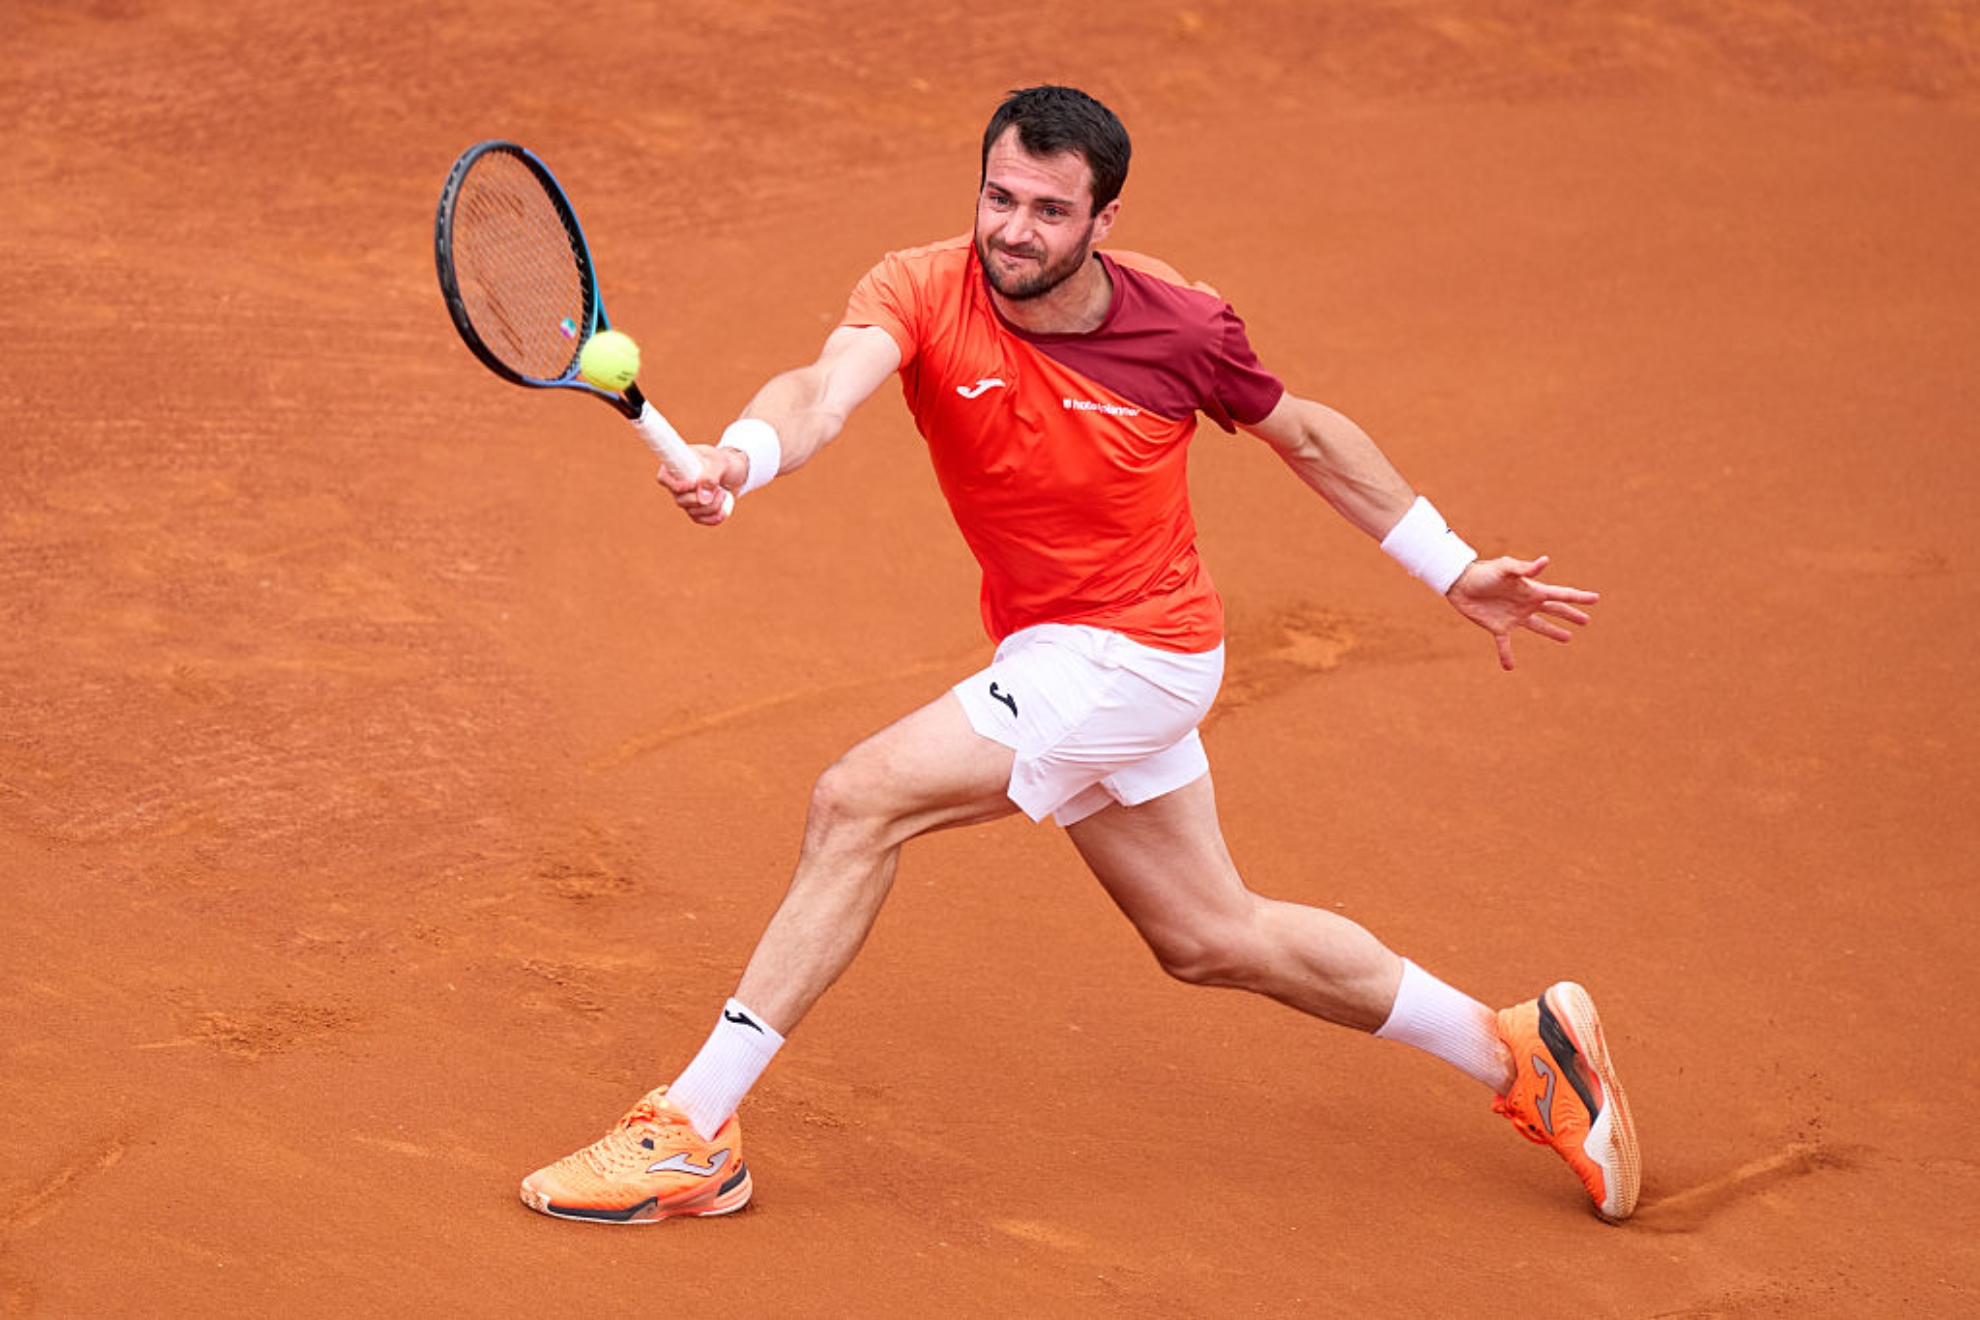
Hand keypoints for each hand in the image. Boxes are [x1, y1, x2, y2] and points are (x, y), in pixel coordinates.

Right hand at [655, 446, 744, 525]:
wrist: (733, 472)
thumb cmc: (722, 462)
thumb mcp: (720, 463)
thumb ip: (711, 477)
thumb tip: (702, 499)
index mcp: (676, 466)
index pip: (663, 478)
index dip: (676, 485)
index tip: (693, 484)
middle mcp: (677, 484)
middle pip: (680, 500)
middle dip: (701, 498)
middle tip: (718, 488)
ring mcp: (685, 499)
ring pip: (692, 512)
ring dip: (712, 506)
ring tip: (723, 493)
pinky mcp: (695, 510)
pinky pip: (701, 519)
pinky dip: (714, 517)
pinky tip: (724, 509)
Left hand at [1446, 555, 1597, 670]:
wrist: (1459, 582)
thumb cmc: (1483, 572)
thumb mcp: (1504, 568)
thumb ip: (1524, 568)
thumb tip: (1545, 562)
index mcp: (1532, 590)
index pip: (1560, 595)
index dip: (1578, 597)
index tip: (1596, 599)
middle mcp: (1526, 604)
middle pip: (1554, 610)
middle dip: (1570, 615)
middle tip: (1586, 621)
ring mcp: (1513, 617)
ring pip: (1538, 627)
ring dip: (1552, 632)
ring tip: (1567, 639)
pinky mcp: (1497, 627)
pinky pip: (1505, 645)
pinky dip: (1507, 656)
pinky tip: (1510, 667)